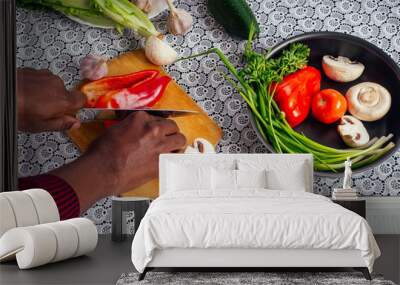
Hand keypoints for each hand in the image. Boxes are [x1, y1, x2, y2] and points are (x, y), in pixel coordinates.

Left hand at [17, 68, 85, 131]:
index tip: (71, 112)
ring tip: (33, 103)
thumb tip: (74, 123)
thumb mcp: (41, 126)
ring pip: (53, 85)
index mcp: (63, 100)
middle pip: (66, 93)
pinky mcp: (33, 70)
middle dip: (58, 101)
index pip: (82, 99)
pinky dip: (37, 86)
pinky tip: (27, 94)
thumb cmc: (18, 111)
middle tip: (45, 111)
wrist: (2, 94)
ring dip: (47, 93)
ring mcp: (45, 75)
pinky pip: (42, 79)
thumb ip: (62, 124)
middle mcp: (57, 85)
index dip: (77, 106)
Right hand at [51, 111, 185, 211]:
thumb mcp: (115, 130)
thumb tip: (135, 131)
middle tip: (166, 138)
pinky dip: (174, 159)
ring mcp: (160, 146)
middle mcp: (153, 130)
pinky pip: (177, 158)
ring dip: (176, 143)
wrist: (101, 170)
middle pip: (172, 126)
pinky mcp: (162, 162)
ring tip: (172, 148)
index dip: (156, 126)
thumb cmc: (102, 153)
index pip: (157, 118)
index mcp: (140, 119)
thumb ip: (130, 127)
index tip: (155, 131)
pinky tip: (170, 161)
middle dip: (170, 132)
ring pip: (180, 140)